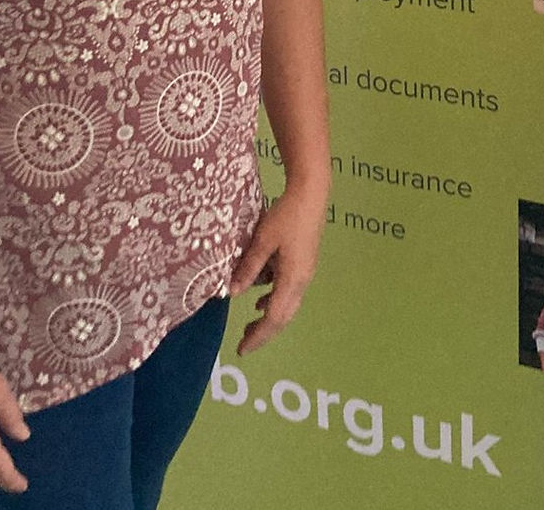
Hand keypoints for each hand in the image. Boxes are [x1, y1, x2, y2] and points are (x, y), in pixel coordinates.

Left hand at [230, 182, 326, 354]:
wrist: (311, 194)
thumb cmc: (286, 215)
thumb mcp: (263, 240)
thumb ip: (249, 267)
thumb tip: (233, 292)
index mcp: (292, 279)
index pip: (274, 317)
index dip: (258, 335)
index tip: (242, 349)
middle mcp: (302, 280)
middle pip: (284, 316)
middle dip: (264, 332)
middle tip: (244, 343)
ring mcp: (305, 272)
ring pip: (287, 304)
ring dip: (268, 316)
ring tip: (249, 324)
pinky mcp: (304, 262)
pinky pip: (289, 290)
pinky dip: (274, 299)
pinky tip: (260, 298)